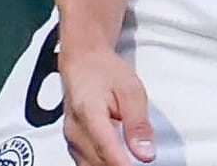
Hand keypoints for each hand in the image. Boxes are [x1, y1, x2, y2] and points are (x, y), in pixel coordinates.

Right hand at [59, 46, 156, 164]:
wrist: (83, 61)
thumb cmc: (105, 71)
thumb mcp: (131, 90)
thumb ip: (138, 123)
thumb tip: (145, 153)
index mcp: (89, 112)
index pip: (107, 151)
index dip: (125, 165)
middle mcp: (75, 130)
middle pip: (99, 164)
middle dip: (122, 165)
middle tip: (141, 157)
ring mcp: (71, 139)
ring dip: (112, 164)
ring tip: (130, 157)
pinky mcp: (73, 145)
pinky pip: (87, 164)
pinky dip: (104, 163)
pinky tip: (119, 156)